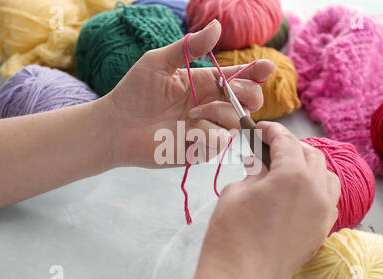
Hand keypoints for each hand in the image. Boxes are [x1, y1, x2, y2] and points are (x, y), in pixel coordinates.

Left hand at [104, 20, 273, 167]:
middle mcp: (211, 106)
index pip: (238, 77)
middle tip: (233, 90)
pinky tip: (188, 132)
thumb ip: (189, 47)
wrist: (116, 126)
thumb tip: (217, 25)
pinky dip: (207, 135)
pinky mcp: (201, 150)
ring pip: (236, 122)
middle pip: (249, 101)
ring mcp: (208, 129)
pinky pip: (220, 142)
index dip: (255, 72)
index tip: (266, 68)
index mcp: (205, 84)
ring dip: (218, 114)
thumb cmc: (134, 92)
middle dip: (249, 94)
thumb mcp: (159, 61)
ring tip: (191, 115)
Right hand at [181, 122, 340, 278]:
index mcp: (293, 177)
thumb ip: (255, 171)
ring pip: (326, 176)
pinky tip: (295, 193)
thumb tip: (263, 163)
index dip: (271, 131)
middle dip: (290, 146)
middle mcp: (316, 192)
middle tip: (268, 148)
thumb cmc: (230, 235)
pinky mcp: (321, 231)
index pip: (286, 141)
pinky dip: (315, 188)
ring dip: (308, 166)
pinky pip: (327, 200)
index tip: (260, 129)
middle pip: (310, 155)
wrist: (237, 277)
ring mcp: (323, 214)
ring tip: (286, 169)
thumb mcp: (236, 191)